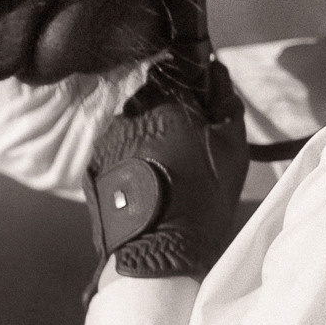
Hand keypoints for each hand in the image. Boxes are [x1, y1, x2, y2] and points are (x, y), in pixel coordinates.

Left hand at [85, 57, 250, 278]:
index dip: (191, 92)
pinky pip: (116, 150)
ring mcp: (106, 141)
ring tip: (166, 171)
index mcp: (165, 105)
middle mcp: (129, 115)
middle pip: (151, 100)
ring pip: (132, 125)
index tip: (201, 109)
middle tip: (186, 147)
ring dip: (147, 137)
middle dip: (167, 115)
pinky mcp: (93, 165)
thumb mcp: (232, 151)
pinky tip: (147, 183)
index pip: (176, 76)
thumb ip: (226, 104)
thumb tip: (218, 71)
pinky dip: (130, 159)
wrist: (156, 253)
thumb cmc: (201, 202)